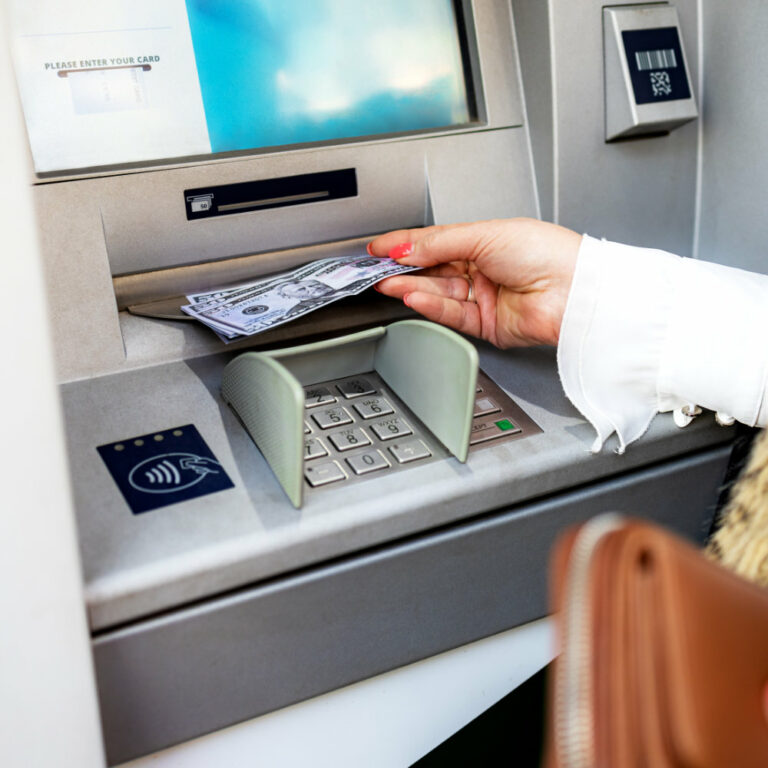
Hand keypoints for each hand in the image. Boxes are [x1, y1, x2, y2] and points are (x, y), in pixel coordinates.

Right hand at [368, 218, 580, 347]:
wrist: (574, 291)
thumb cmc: (546, 253)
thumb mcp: (483, 235)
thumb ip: (438, 244)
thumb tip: (405, 247)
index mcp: (485, 242)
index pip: (435, 243)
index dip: (405, 244)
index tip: (379, 248)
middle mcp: (483, 270)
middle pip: (433, 270)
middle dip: (403, 269)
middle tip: (376, 269)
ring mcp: (484, 298)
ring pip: (439, 294)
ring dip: (412, 288)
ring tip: (388, 283)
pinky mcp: (487, 325)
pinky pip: (452, 315)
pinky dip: (431, 306)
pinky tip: (412, 296)